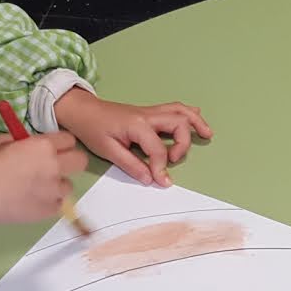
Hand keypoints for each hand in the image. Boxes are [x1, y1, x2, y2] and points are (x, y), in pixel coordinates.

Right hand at [0, 131, 88, 223]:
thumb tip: (33, 143)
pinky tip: (32, 200)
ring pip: (69, 185)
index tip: (53, 149)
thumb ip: (24, 141)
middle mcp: (54, 166)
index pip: (69, 139)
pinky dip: (49, 202)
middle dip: (70, 161)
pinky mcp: (50, 209)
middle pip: (81, 161)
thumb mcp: (4, 142)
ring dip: (57, 184)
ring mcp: (54, 190)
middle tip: (56, 167)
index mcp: (43, 146)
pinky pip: (59, 203)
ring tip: (37, 188)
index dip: (60, 144)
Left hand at [54, 89, 212, 187]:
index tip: (160, 181)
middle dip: (183, 143)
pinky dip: (188, 114)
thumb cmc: (92, 129)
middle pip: (178, 123)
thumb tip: (151, 179)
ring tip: (207, 134)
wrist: (82, 110)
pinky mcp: (150, 113)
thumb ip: (131, 165)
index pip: (158, 149)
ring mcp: (151, 112)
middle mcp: (148, 115)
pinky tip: (196, 121)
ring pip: (181, 111)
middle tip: (175, 159)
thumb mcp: (108, 150)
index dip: (161, 167)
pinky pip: (175, 109)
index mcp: (137, 125)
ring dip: (196, 122)